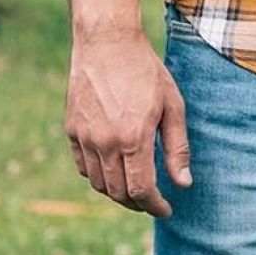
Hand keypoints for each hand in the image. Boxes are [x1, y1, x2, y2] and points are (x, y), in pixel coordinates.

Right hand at [63, 29, 189, 216]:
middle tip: (153, 201)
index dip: (155, 206)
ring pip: (98, 184)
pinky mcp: (72, 130)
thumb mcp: (173, 105)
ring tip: (136, 188)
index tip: (167, 210)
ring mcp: (84, 138)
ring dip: (118, 193)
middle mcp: (104, 142)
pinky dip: (98, 176)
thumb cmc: (146, 72)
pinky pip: (83, 167)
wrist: (107, 44)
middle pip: (118, 192)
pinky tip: (114, 170)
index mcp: (133, 137)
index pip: (141, 189)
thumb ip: (177, 147)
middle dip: (138, 204)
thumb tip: (183, 183)